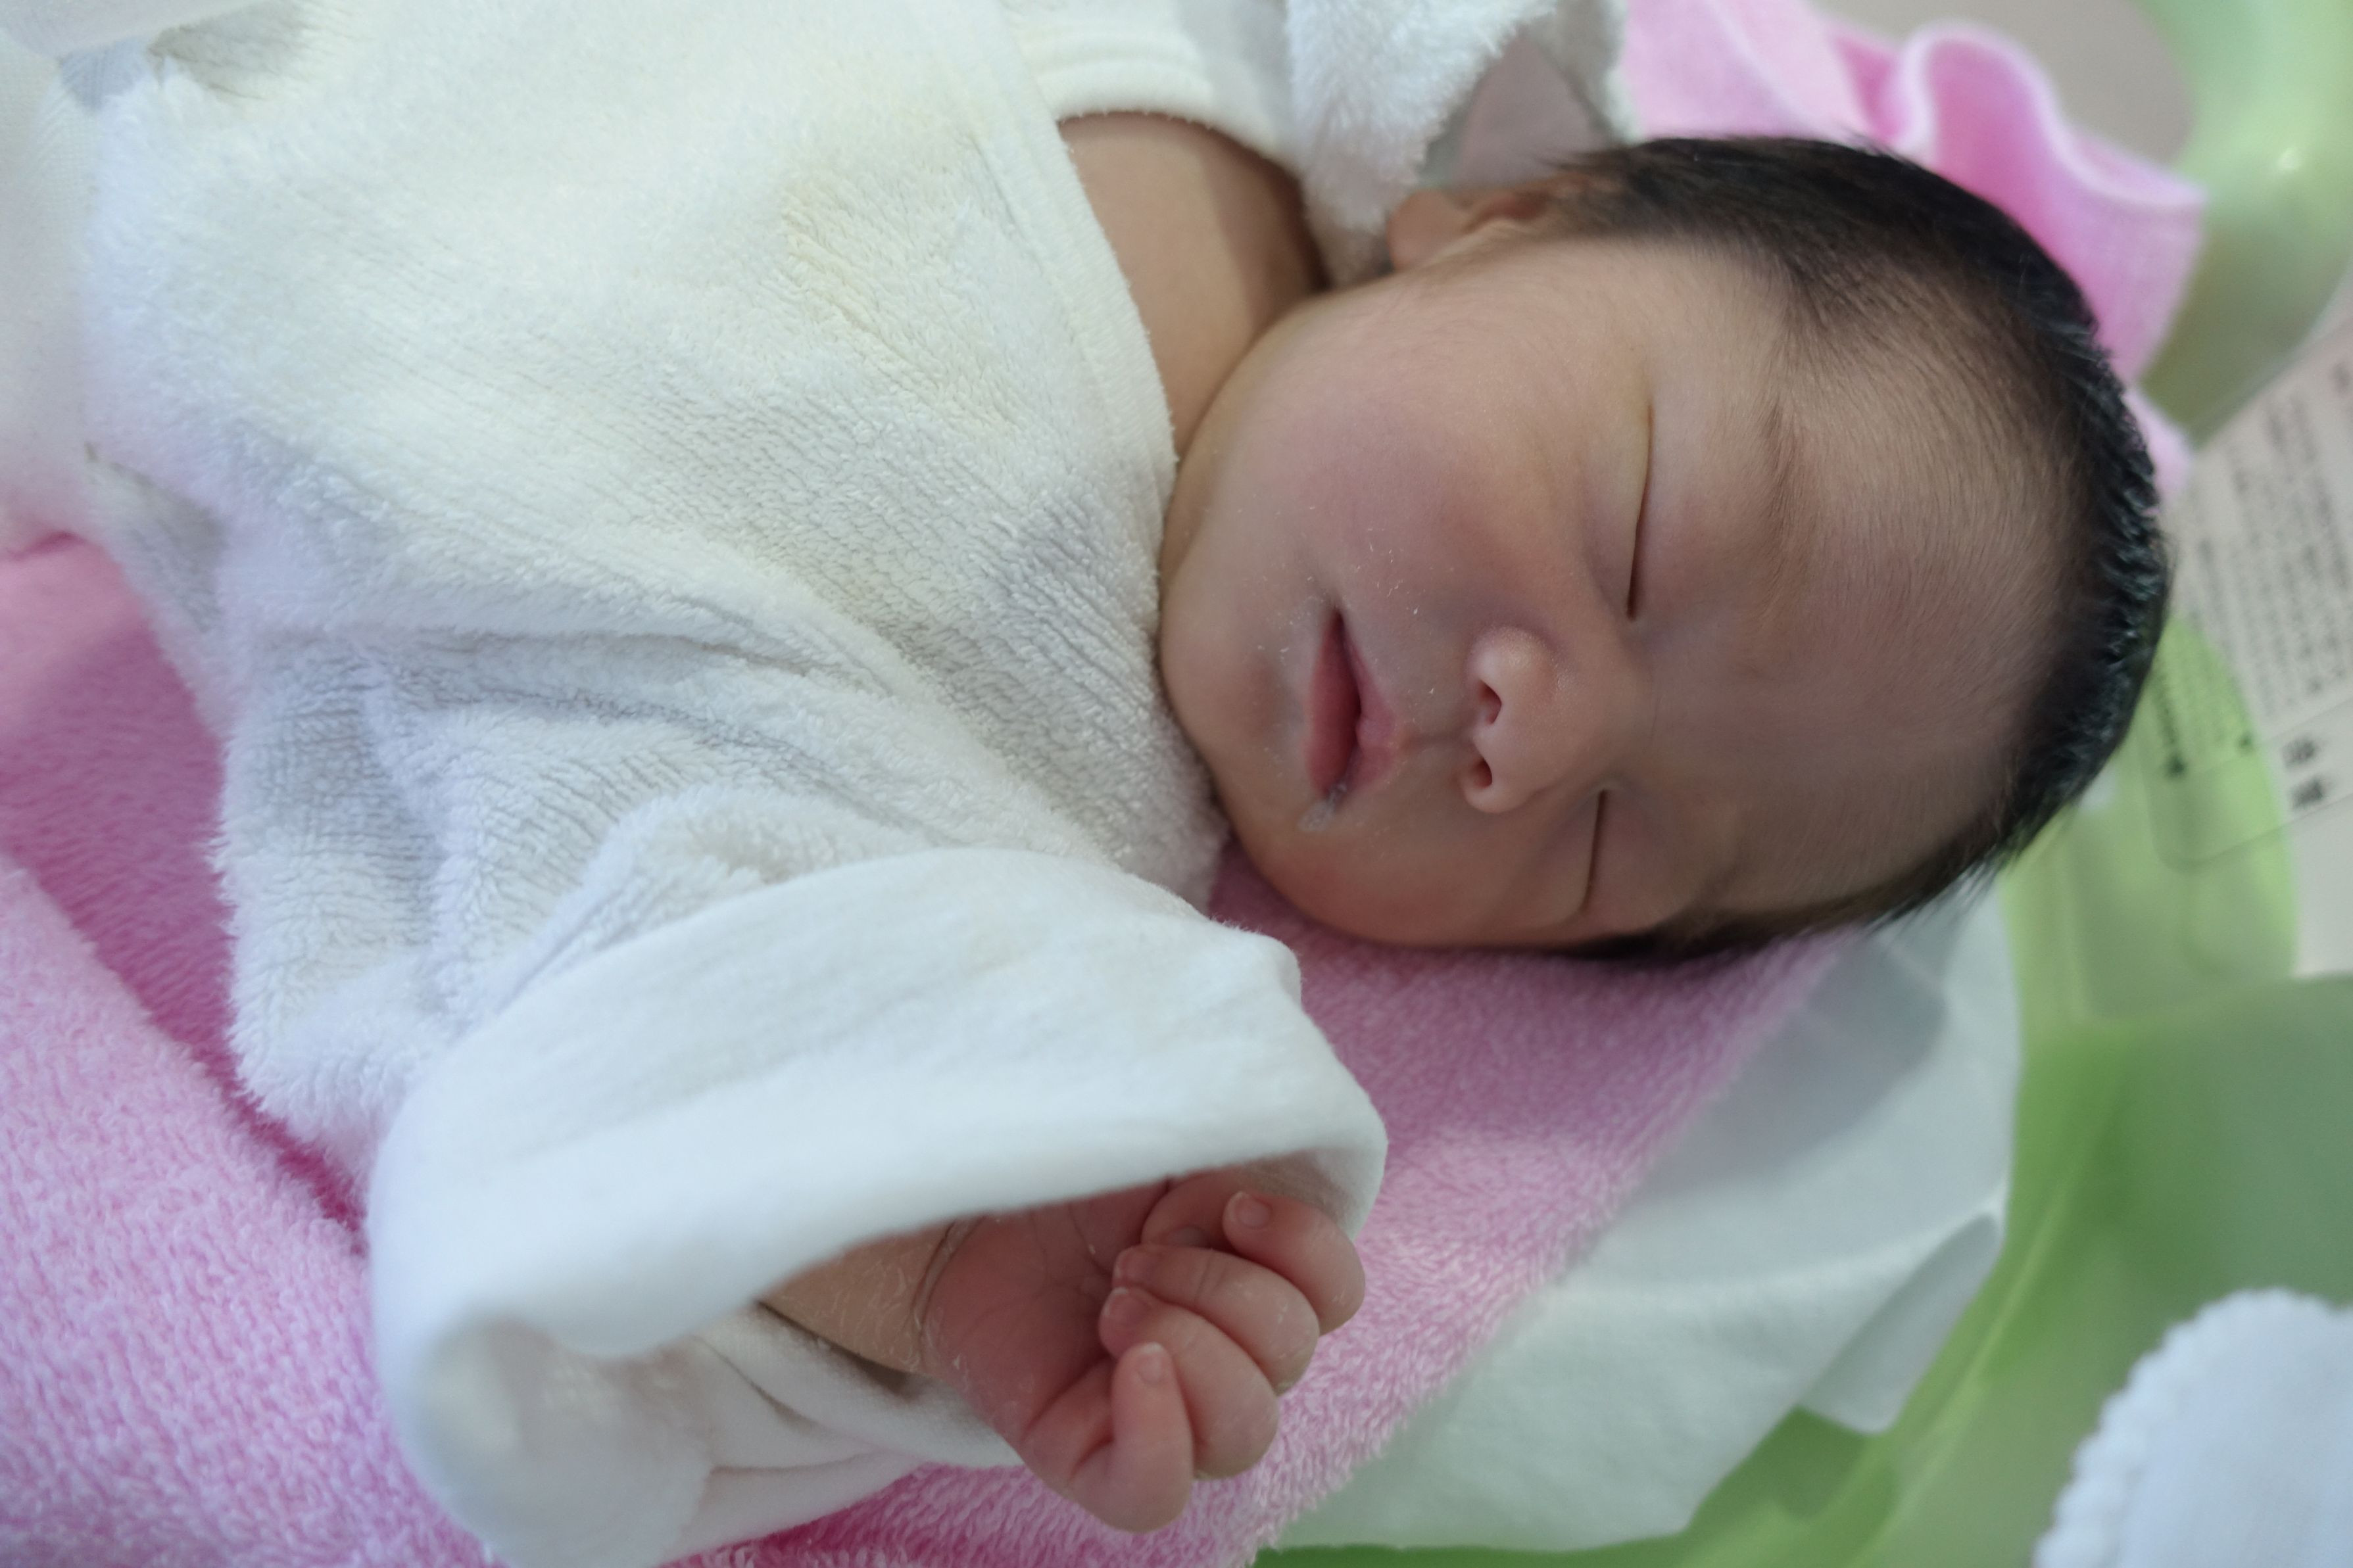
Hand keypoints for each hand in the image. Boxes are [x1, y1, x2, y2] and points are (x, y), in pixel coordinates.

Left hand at [916, 1170, 1363, 1531]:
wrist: (951, 1209)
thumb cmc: (1062, 1173)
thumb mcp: (1160, 1141)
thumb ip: (1228, 1147)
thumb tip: (1263, 1180)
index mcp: (1254, 1279)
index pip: (1337, 1295)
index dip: (1304, 1248)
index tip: (1229, 1202)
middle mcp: (1225, 1357)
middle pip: (1290, 1355)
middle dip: (1216, 1287)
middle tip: (1131, 1255)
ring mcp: (1161, 1415)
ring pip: (1244, 1429)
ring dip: (1188, 1345)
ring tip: (1113, 1301)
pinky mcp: (1089, 1458)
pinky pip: (1158, 1494)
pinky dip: (1161, 1437)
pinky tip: (1130, 1368)